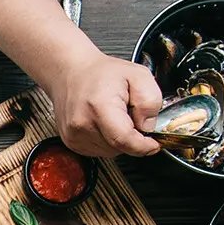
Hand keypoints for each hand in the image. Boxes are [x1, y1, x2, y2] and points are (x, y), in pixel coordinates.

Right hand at [43, 50, 161, 158]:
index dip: (143, 146)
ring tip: (114, 117)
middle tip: (129, 115)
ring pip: (110, 152)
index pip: (124, 139)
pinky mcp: (71, 141)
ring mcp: (74, 135)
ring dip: (118, 140)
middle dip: (131, 137)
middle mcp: (82, 124)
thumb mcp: (138, 75)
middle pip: (119, 147)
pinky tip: (104, 123)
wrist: (71, 72)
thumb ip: (150, 100)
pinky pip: (98, 151)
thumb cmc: (101, 73)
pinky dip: (107, 141)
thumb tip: (148, 126)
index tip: (153, 144)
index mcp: (99, 106)